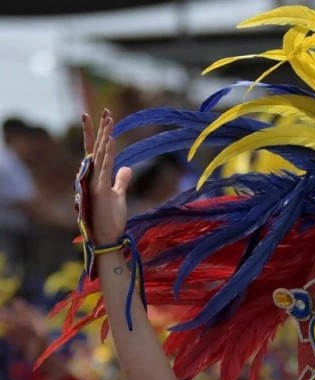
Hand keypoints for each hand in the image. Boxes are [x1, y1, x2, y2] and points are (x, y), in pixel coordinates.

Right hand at [81, 110, 131, 245]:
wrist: (107, 237)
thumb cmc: (110, 219)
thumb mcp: (118, 196)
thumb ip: (121, 181)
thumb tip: (127, 168)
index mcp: (95, 176)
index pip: (96, 151)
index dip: (100, 135)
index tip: (105, 119)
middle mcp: (91, 176)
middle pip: (96, 147)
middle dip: (101, 129)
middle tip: (107, 111)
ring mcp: (94, 182)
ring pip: (99, 154)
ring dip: (105, 136)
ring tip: (110, 119)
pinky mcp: (100, 190)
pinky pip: (104, 167)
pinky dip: (108, 153)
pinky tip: (111, 139)